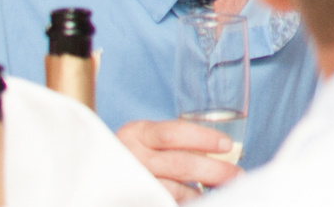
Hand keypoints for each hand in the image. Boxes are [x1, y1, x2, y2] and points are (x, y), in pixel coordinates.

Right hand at [116, 119, 242, 200]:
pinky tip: (199, 201)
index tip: (227, 146)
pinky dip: (183, 203)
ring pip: (172, 190)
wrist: (96, 170)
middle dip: (213, 171)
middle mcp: (131, 157)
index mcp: (138, 133)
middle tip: (237, 175)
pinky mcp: (132, 200)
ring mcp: (130, 183)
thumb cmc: (137, 152)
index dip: (203, 139)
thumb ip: (178, 141)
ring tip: (222, 192)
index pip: (174, 133)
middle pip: (179, 164)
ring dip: (201, 193)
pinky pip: (163, 202)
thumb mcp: (149, 138)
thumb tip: (226, 152)